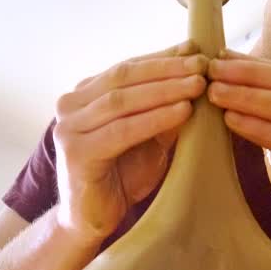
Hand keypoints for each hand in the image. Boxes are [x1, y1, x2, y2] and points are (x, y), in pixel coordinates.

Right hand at [52, 42, 208, 242]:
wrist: (92, 220)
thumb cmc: (121, 176)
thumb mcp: (148, 135)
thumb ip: (163, 107)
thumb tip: (195, 74)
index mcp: (84, 94)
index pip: (127, 67)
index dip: (162, 56)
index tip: (195, 48)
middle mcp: (70, 105)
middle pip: (124, 76)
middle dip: (166, 69)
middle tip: (201, 64)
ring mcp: (69, 128)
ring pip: (123, 100)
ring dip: (165, 90)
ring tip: (198, 85)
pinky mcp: (76, 152)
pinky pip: (122, 130)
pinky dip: (155, 119)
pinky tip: (182, 112)